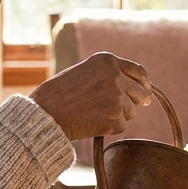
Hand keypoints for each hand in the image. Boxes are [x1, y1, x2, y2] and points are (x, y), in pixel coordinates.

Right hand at [29, 52, 151, 140]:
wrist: (43, 114)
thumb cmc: (57, 94)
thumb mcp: (83, 72)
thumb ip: (106, 75)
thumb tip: (135, 87)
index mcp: (107, 60)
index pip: (139, 72)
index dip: (143, 83)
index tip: (144, 91)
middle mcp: (115, 75)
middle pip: (141, 92)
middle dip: (137, 102)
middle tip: (125, 109)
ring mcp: (116, 97)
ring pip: (131, 112)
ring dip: (118, 116)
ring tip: (93, 115)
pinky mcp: (115, 118)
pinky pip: (121, 126)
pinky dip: (109, 128)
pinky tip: (91, 123)